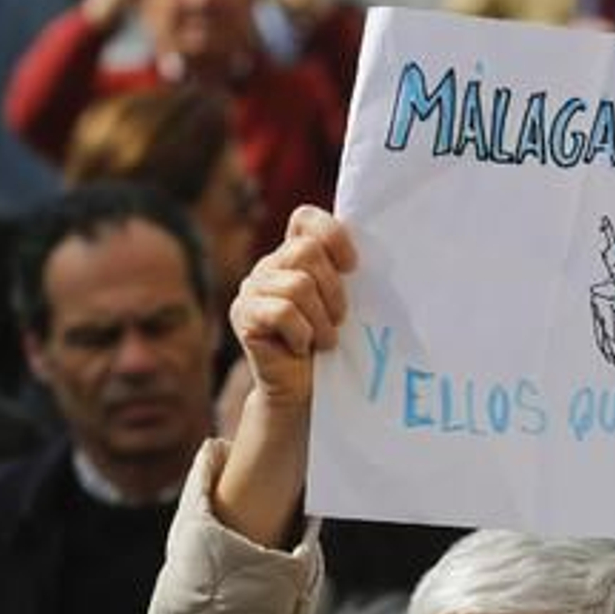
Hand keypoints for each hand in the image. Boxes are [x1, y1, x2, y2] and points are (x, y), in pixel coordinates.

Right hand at [229, 205, 356, 411]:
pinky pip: (282, 311)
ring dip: (321, 320)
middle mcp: (270, 266)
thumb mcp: (346, 306)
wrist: (307, 394)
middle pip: (306, 251)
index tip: (352, 267)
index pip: (306, 219)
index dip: (332, 235)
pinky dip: (302, 333)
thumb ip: (348, 277)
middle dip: (334, 290)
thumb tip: (371, 259)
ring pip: (298, 285)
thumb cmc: (333, 348)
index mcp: (295, 256)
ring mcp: (252, 289)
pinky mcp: (243, 315)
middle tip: (339, 320)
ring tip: (324, 341)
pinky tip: (302, 348)